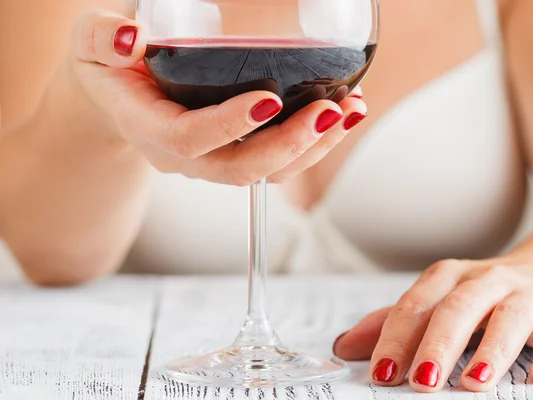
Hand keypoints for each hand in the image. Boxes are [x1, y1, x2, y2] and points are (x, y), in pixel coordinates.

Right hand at [60, 10, 366, 184]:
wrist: (115, 98)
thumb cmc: (107, 66)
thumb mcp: (91, 44)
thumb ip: (102, 39)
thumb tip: (133, 35)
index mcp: (147, 128)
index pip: (189, 139)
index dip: (229, 126)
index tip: (268, 99)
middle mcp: (183, 156)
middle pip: (240, 169)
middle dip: (289, 146)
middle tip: (330, 110)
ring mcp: (211, 161)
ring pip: (267, 172)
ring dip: (313, 148)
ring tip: (350, 110)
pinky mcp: (234, 154)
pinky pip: (277, 161)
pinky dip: (314, 143)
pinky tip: (341, 114)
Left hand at [333, 251, 532, 391]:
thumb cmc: (491, 289)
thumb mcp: (444, 297)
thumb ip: (398, 321)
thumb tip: (345, 346)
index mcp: (450, 277)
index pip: (416, 305)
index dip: (396, 338)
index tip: (379, 372)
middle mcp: (487, 280)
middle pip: (457, 308)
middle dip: (437, 345)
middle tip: (420, 381)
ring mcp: (529, 294)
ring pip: (508, 317)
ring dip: (490, 350)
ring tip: (472, 383)